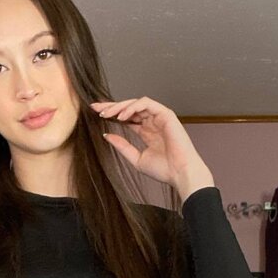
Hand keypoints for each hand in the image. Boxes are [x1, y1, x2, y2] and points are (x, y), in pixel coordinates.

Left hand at [89, 97, 212, 194]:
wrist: (180, 174)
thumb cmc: (164, 170)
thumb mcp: (136, 158)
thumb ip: (122, 146)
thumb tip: (106, 135)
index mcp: (146, 132)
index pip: (127, 118)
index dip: (112, 114)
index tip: (96, 114)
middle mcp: (152, 122)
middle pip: (129, 108)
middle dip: (112, 106)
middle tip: (96, 108)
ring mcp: (159, 117)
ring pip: (136, 103)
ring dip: (120, 107)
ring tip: (107, 114)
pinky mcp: (166, 114)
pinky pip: (146, 104)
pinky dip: (133, 107)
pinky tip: (122, 116)